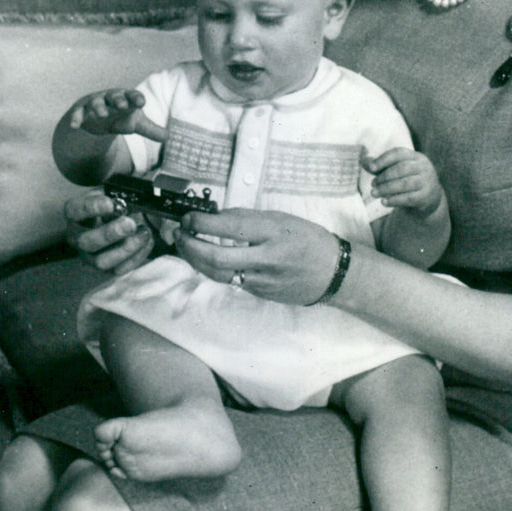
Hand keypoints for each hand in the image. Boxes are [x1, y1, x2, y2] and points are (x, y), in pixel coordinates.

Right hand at [64, 188, 154, 274]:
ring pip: (101, 261)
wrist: (119, 218)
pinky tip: (147, 241)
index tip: (112, 204)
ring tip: (144, 232)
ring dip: (126, 248)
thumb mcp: (113, 191)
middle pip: (86, 242)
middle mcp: (78, 237)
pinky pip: (120, 269)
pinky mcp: (107, 268)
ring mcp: (90, 256)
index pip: (76, 211)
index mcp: (75, 214)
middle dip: (110, 234)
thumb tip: (132, 194)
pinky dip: (137, 256)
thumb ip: (119, 192)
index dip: (93, 208)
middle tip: (130, 224)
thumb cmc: (115, 203)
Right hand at [69, 89, 166, 142]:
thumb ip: (151, 130)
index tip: (141, 103)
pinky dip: (76, 118)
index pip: (133, 96)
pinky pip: (78, 113)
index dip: (137, 98)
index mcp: (126, 98)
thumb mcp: (136, 124)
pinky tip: (75, 126)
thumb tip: (169, 137)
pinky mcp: (82, 111)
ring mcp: (95, 103)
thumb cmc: (121, 116)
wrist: (99, 116)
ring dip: (99, 107)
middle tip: (123, 106)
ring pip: (96, 102)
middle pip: (115, 96)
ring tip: (102, 115)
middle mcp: (111, 98)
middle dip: (119, 100)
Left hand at [173, 209, 339, 305]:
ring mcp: (262, 279)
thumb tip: (215, 217)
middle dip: (190, 246)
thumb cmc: (308, 239)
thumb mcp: (281, 219)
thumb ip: (249, 219)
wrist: (333, 272)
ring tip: (184, 244)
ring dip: (194, 259)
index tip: (188, 217)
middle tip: (178, 233)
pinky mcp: (259, 293)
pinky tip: (204, 258)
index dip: (201, 223)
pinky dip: (212, 268)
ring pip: (217, 273)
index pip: (229, 228)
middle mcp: (267, 257)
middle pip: (216, 258)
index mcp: (274, 232)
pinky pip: (229, 280)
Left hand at [363, 147, 444, 216]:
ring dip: (386, 188)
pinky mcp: (426, 196)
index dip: (383, 159)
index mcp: (416, 157)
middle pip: (401, 168)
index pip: (399, 153)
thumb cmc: (409, 180)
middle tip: (373, 184)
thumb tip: (363, 161)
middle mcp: (423, 167)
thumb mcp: (398, 171)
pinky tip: (384, 202)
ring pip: (404, 183)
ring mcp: (427, 181)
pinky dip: (394, 200)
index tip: (371, 168)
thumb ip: (381, 166)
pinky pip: (408, 198)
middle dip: (384, 176)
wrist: (430, 198)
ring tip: (374, 193)